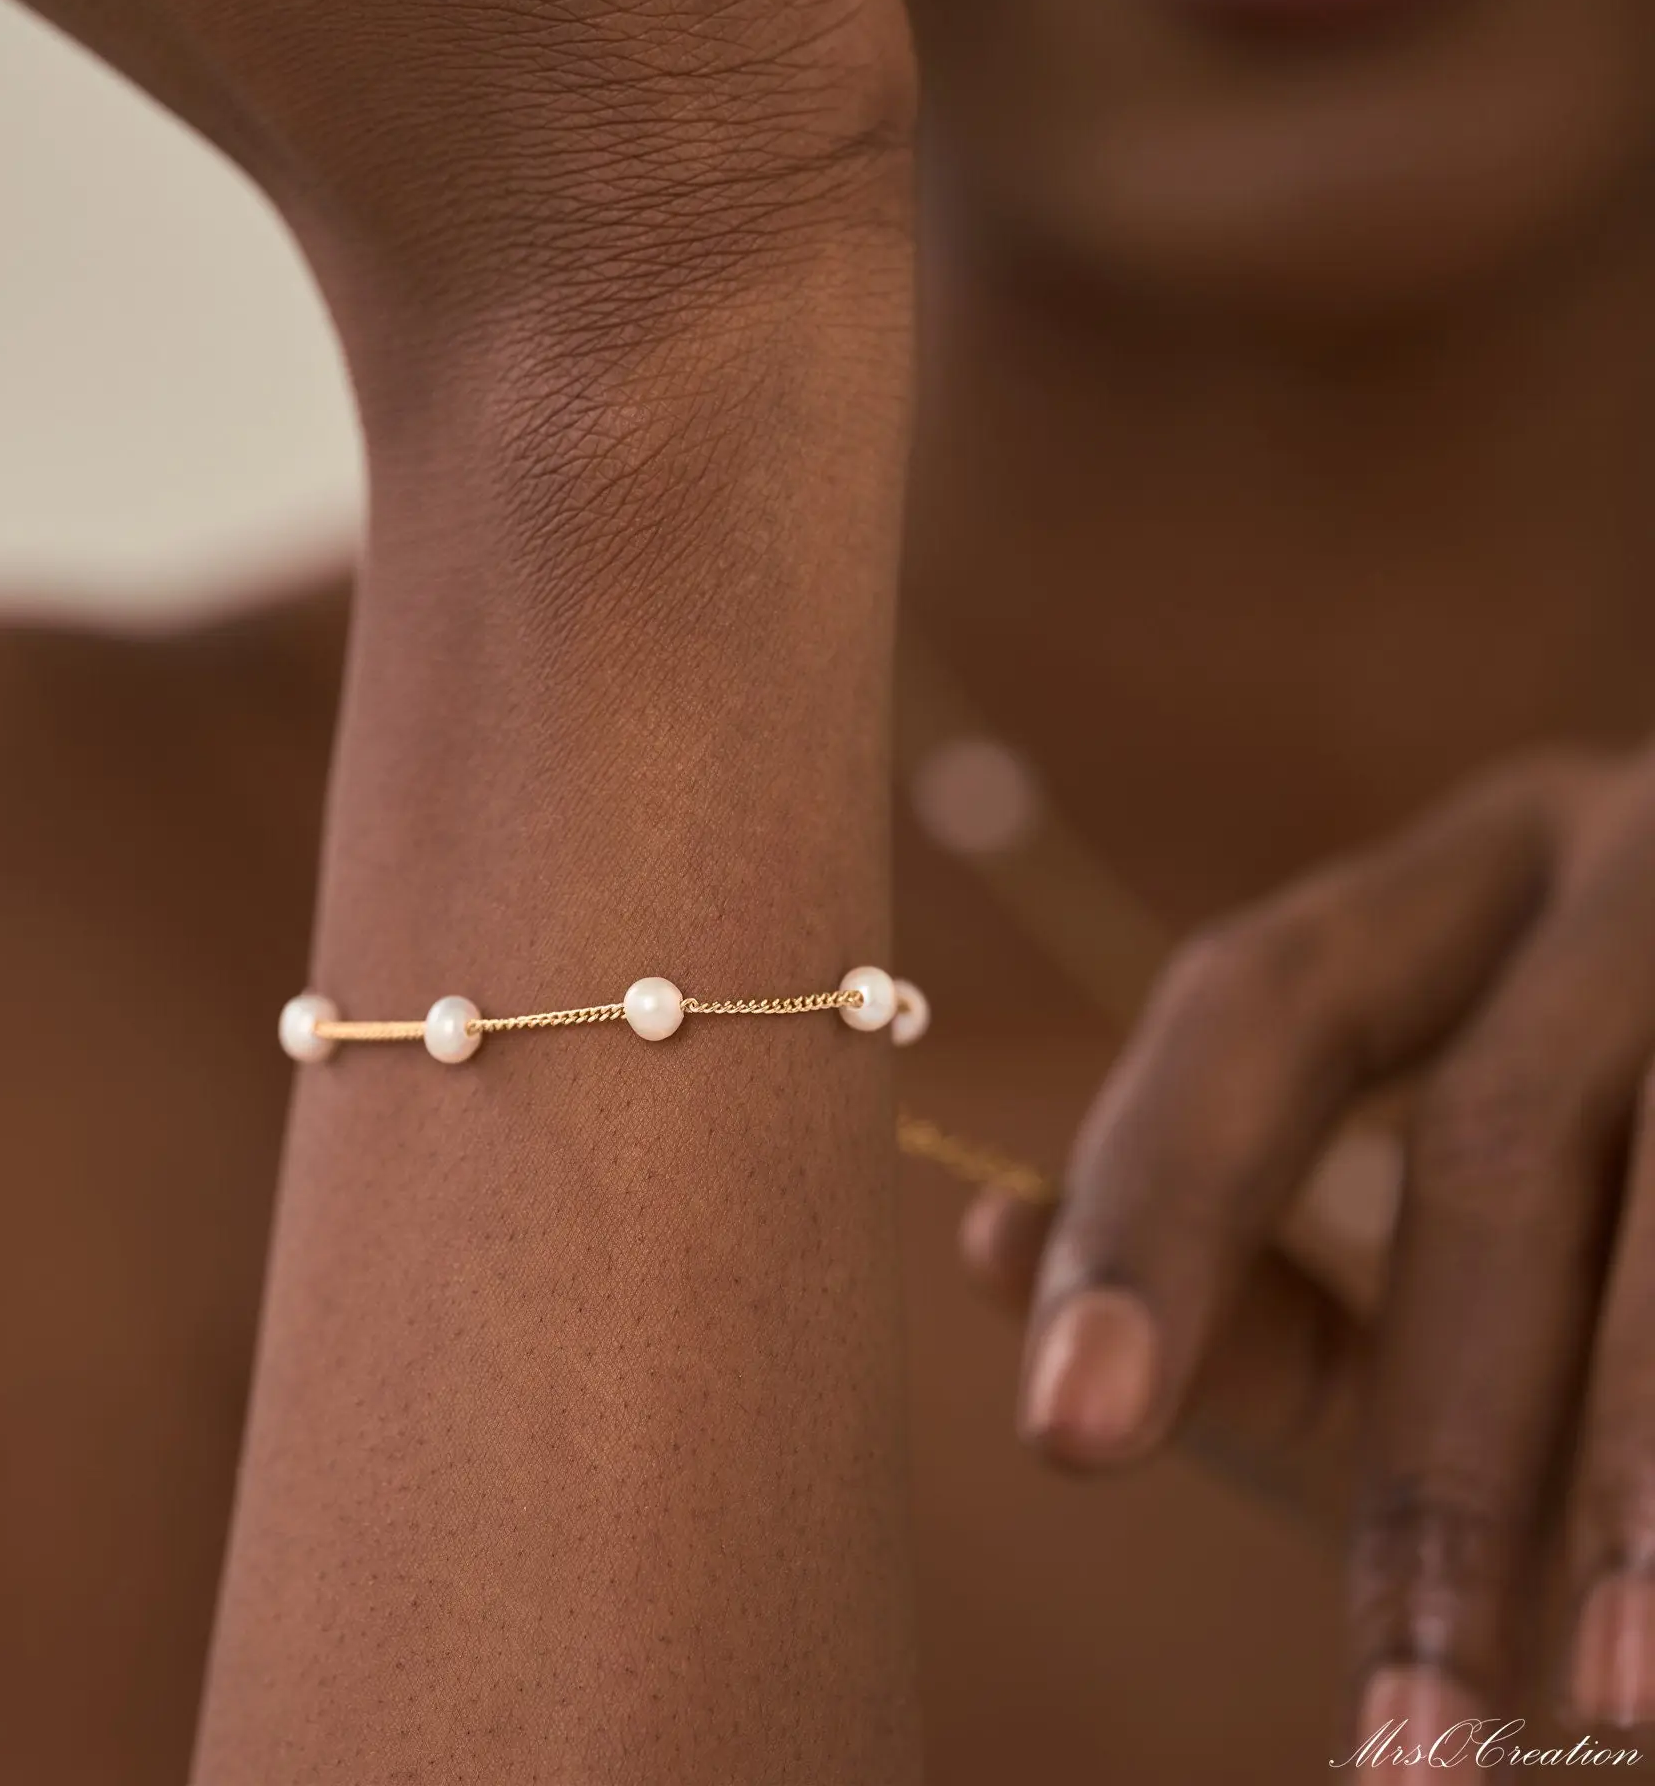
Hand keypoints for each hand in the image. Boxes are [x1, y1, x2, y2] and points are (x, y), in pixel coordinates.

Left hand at [963, 747, 1654, 1738]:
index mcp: (1462, 883)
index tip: (1069, 1436)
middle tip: (1397, 1739)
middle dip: (1444, 1456)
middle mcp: (1626, 867)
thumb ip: (1236, 1249)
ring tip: (1615, 1713)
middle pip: (1499, 1146)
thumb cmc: (1622, 1163)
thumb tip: (978, 1244)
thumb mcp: (1426, 1178)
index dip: (1159, 1212)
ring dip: (1641, 1489)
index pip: (1260, 1009)